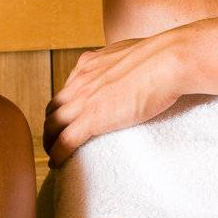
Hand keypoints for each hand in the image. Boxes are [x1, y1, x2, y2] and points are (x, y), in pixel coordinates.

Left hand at [43, 31, 189, 166]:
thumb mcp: (133, 53)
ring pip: (53, 125)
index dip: (65, 104)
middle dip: (52, 123)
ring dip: (50, 141)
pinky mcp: (92, 119)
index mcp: (90, 63)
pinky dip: (57, 154)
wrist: (167, 62)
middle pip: (54, 107)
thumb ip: (125, 62)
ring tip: (54, 154)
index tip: (70, 116)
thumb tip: (136, 68)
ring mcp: (84, 99)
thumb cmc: (162, 57)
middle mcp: (81, 79)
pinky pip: (65, 141)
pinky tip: (57, 164)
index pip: (68, 87)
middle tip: (58, 138)